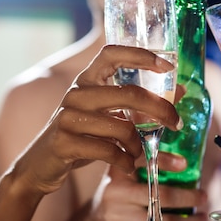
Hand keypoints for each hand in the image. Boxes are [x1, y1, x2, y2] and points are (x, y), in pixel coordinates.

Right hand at [11, 45, 181, 196]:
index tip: (168, 65)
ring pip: (122, 127)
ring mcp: (68, 117)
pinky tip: (127, 167)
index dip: (141, 55)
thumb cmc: (81, 137)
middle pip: (128, 93)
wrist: (40, 166)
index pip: (111, 53)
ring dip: (139, 146)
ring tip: (140, 155)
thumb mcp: (108, 117)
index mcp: (86, 80)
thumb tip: (180, 93)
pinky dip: (126, 162)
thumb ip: (139, 106)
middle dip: (160, 109)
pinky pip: (109, 150)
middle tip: (177, 124)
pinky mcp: (65, 142)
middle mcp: (76, 94)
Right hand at [91, 153, 207, 220]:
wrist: (97, 220)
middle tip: (204, 196)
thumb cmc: (122, 190)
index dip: (164, 161)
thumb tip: (187, 160)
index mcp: (118, 171)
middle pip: (160, 196)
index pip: (142, 161)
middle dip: (187, 198)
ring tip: (201, 218)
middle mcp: (114, 193)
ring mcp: (116, 218)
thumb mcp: (127, 172)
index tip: (185, 164)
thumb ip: (148, 163)